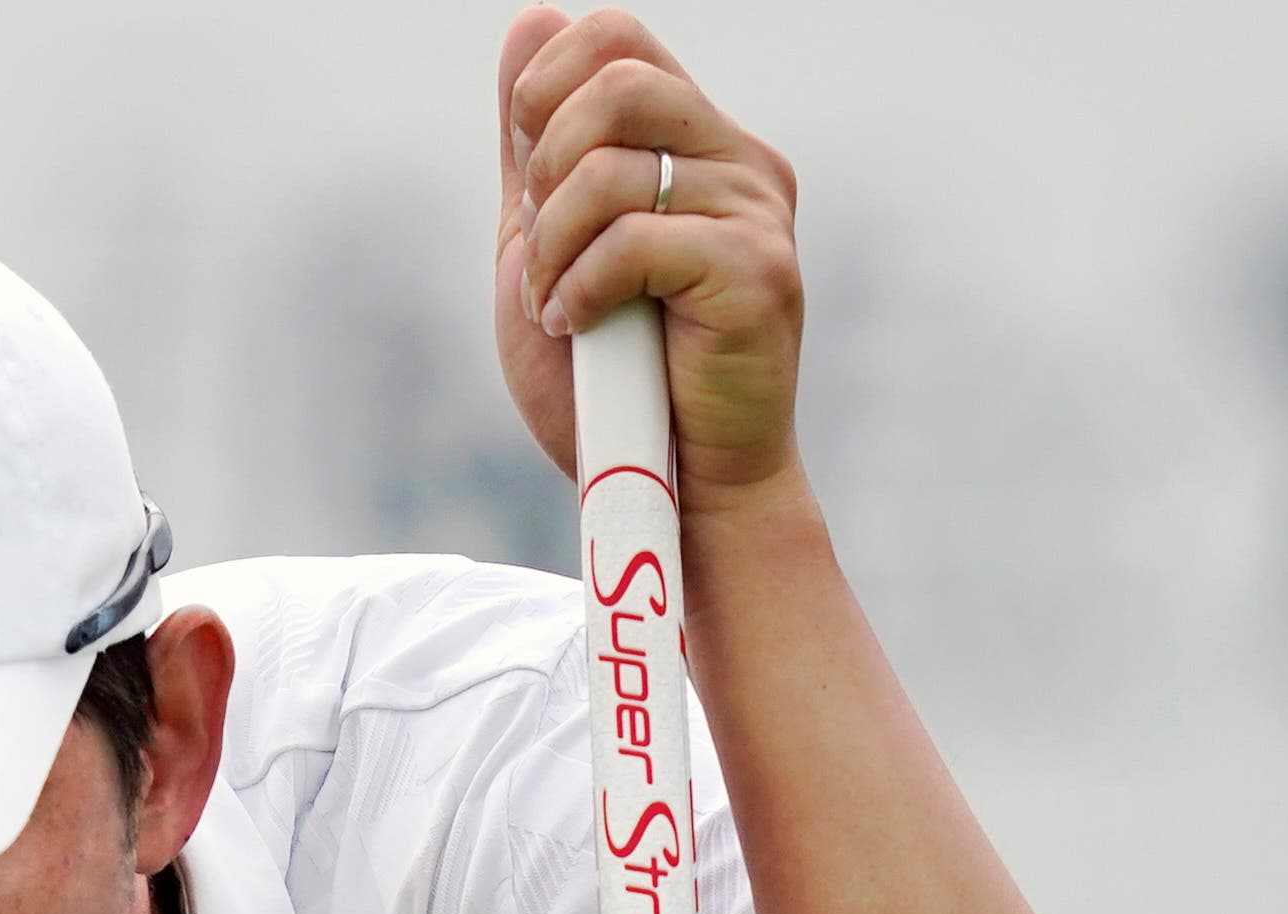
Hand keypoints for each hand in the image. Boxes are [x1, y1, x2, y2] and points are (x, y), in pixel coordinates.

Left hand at [490, 9, 809, 510]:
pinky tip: (579, 327)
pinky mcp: (758, 271)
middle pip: (617, 82)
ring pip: (617, 164)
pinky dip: (580, 287)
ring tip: (555, 304)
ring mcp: (758, 212)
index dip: (548, 86)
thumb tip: (531, 21)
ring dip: (553, 243)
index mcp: (698, 141)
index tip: (529, 175)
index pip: (619, 39)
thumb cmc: (615, 384)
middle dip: (545, 167)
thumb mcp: (550, 243)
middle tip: (539, 250)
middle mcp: (740, 160)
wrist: (673, 492)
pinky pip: (636, 239)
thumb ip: (540, 142)